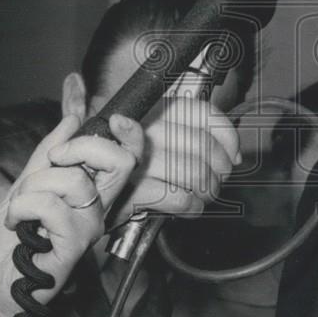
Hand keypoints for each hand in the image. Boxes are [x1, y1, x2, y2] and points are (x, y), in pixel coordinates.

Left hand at [0, 113, 143, 316]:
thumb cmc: (8, 244)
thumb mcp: (23, 186)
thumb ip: (47, 154)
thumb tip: (71, 120)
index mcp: (91, 194)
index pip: (127, 160)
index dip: (130, 135)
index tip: (115, 121)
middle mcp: (97, 210)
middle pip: (119, 163)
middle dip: (80, 148)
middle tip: (53, 160)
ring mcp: (88, 229)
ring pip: (74, 180)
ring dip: (33, 186)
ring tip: (19, 207)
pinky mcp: (73, 247)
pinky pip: (52, 207)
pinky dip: (23, 207)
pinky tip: (15, 224)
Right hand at [110, 97, 240, 225]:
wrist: (82, 184)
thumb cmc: (124, 161)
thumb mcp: (155, 135)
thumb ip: (196, 136)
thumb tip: (235, 156)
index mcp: (154, 109)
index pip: (205, 114)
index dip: (228, 138)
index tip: (232, 156)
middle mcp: (146, 129)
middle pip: (204, 147)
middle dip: (219, 170)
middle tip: (217, 181)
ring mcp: (138, 159)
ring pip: (195, 173)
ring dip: (208, 190)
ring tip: (203, 195)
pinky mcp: (133, 190)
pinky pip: (179, 199)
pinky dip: (192, 206)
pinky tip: (190, 207)